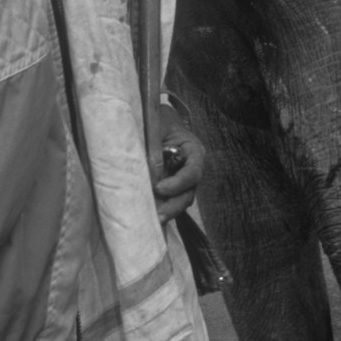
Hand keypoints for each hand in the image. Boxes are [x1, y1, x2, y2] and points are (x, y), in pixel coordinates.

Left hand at [154, 103, 205, 224]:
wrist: (154, 120)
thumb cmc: (158, 119)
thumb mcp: (157, 125)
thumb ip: (154, 144)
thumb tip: (148, 169)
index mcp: (193, 152)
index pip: (192, 172)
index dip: (178, 183)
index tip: (159, 188)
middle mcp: (190, 169)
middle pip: (187, 193)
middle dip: (173, 206)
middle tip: (158, 215)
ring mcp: (180, 181)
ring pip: (178, 202)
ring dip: (166, 211)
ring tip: (152, 220)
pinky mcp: (168, 189)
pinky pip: (166, 202)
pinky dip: (158, 209)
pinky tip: (147, 217)